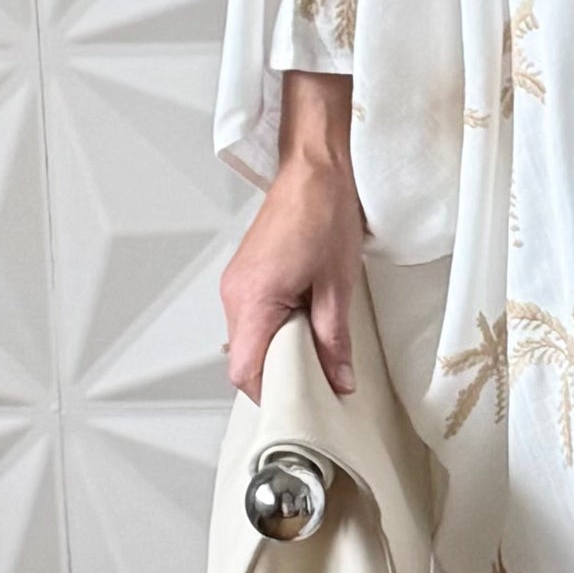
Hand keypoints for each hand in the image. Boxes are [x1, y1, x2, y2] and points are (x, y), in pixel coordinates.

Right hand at [220, 76, 364, 402]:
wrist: (313, 169)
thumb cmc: (324, 214)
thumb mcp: (339, 285)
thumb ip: (335, 340)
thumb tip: (339, 380)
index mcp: (254, 299)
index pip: (245, 371)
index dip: (270, 394)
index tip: (299, 403)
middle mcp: (234, 294)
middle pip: (244, 359)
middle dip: (278, 374)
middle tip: (316, 378)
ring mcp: (235, 284)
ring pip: (247, 339)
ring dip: (277, 349)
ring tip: (315, 345)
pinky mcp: (243, 275)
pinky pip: (251, 317)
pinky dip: (273, 328)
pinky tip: (303, 320)